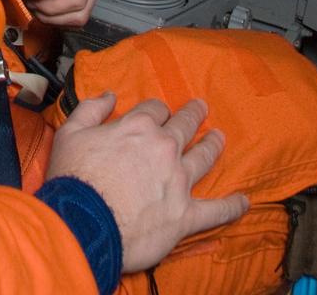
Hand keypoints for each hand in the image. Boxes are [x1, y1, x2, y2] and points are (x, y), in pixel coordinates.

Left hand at [21, 0, 102, 26]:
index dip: (53, 8)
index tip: (33, 2)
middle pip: (81, 11)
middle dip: (54, 15)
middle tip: (33, 4)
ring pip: (79, 16)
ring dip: (55, 16)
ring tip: (36, 2)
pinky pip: (75, 12)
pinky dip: (58, 13)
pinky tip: (43, 2)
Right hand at [46, 92, 248, 272]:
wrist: (86, 221)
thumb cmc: (75, 178)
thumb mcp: (72, 132)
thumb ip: (91, 109)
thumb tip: (109, 96)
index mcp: (138, 127)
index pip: (155, 109)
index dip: (157, 109)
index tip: (158, 112)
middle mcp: (164, 148)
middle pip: (184, 126)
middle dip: (193, 115)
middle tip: (201, 108)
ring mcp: (179, 181)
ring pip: (203, 158)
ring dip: (213, 146)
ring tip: (220, 138)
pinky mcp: (186, 214)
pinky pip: (217, 210)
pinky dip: (233, 206)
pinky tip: (244, 201)